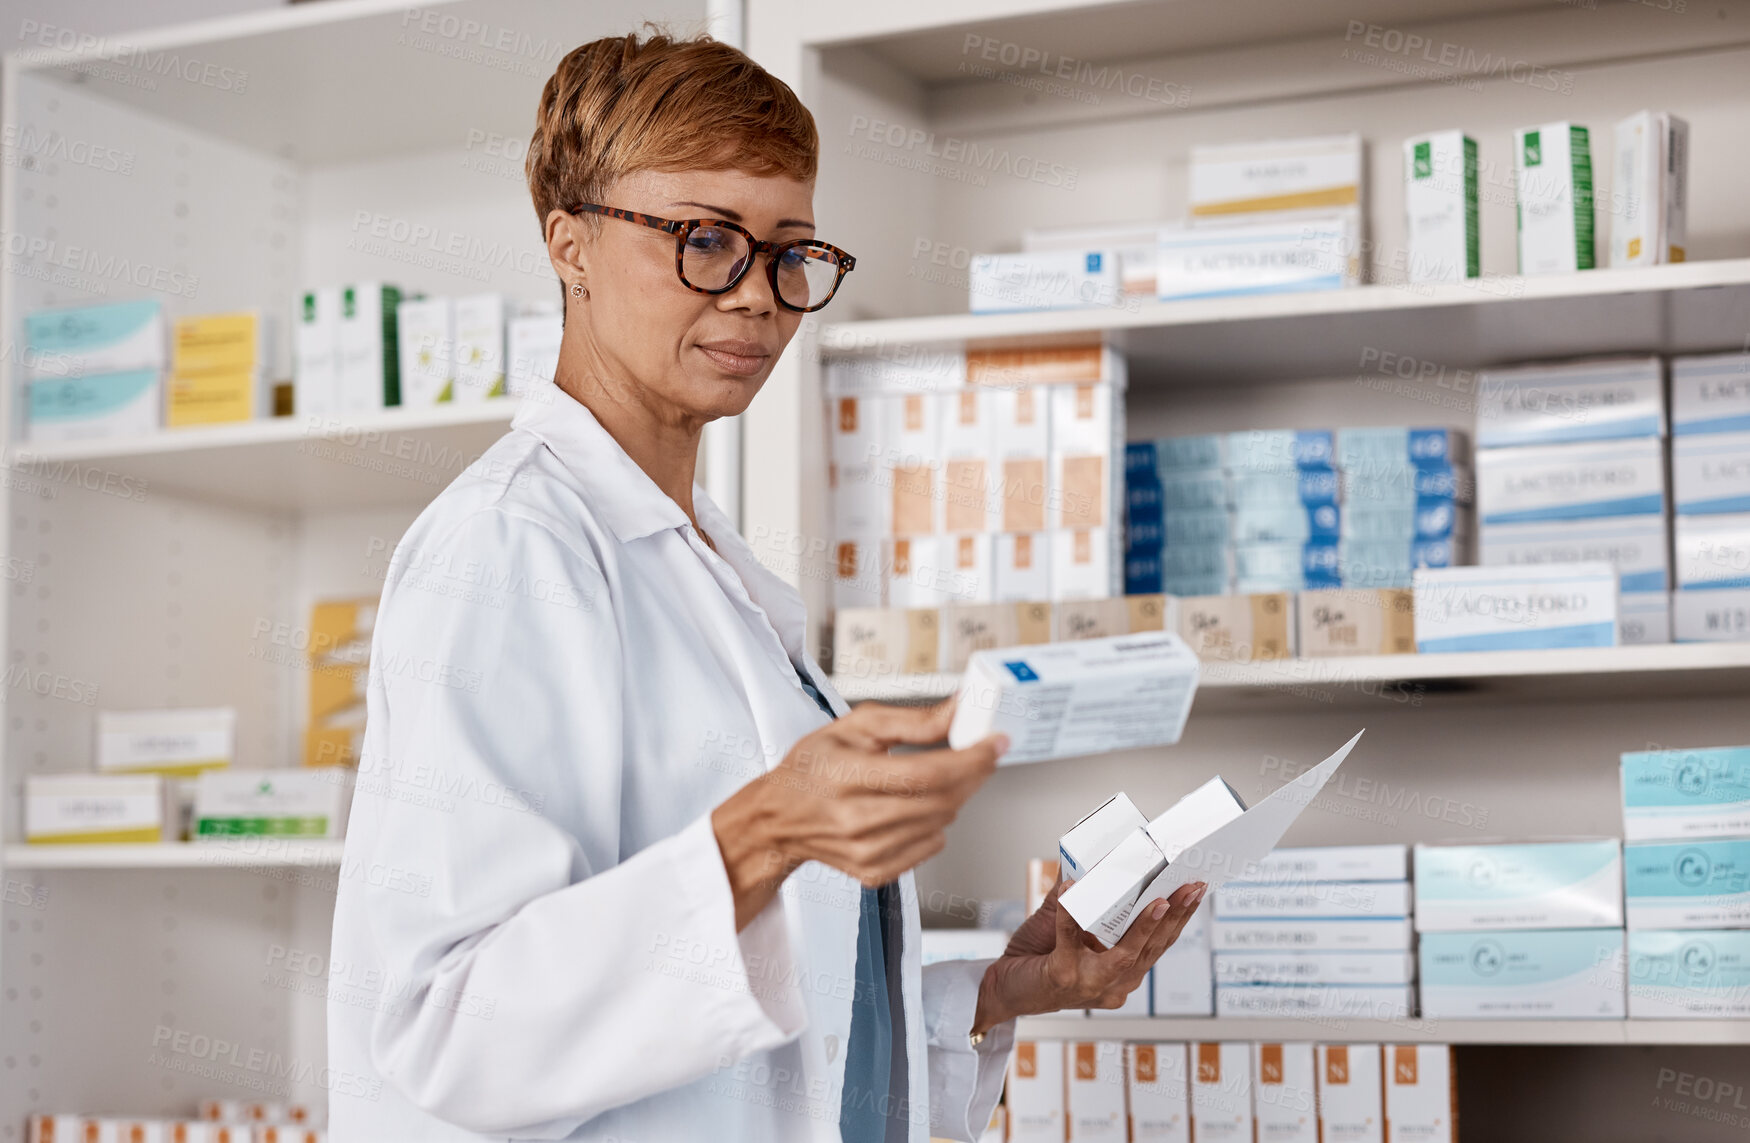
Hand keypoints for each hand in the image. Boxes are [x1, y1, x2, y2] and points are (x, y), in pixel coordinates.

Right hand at [712, 698, 1006, 929]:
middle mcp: (855, 820)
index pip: (927, 774)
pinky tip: (913, 807)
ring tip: (932, 778)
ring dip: (952, 797)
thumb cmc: (812, 767)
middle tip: (977, 754)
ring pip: (942, 823)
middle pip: (941, 801)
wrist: (779, 817)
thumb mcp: (856, 726)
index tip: (994, 743)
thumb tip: (959, 710)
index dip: (970, 759)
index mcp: (847, 776)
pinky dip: (934, 824)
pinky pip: (930, 846)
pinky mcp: (874, 873)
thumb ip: (913, 720)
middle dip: (971, 774)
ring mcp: (865, 852)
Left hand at [970, 877, 1207, 1035]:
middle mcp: (1113, 983)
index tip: (1197, 888)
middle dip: (1175, 916)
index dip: (1180, 918)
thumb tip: (1092, 856)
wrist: (999, 990)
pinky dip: (1071, 913)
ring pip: (1127, 954)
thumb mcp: (1063, 923)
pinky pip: (1069, 941)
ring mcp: (1090, 984)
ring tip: (1159, 899)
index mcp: (1122, 972)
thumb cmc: (1035, 959)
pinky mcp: (1062, 977)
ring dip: (1145, 926)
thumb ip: (1080, 896)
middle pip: (1153, 949)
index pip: (1160, 944)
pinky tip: (1074, 888)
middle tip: (1192, 885)